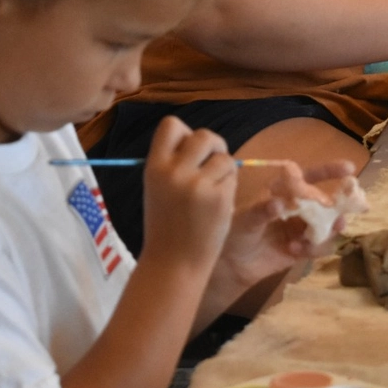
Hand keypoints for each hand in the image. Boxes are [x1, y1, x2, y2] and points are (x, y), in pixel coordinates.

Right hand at [139, 116, 237, 270]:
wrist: (173, 262)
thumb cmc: (167, 225)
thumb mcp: (158, 188)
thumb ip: (174, 164)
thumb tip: (199, 141)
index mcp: (154, 167)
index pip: (172, 125)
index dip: (186, 134)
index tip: (190, 151)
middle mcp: (174, 172)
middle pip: (205, 136)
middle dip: (215, 147)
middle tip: (213, 165)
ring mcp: (198, 185)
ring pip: (224, 157)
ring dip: (224, 170)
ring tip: (214, 190)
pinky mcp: (219, 198)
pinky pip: (232, 178)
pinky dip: (230, 187)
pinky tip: (218, 204)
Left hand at [217, 160, 355, 287]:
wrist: (231, 265)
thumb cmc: (235, 232)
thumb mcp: (245, 218)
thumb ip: (262, 211)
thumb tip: (279, 204)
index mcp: (285, 192)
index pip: (309, 177)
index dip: (329, 171)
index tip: (349, 168)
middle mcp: (298, 208)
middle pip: (327, 202)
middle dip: (338, 208)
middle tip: (340, 217)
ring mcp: (303, 228)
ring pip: (328, 226)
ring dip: (331, 230)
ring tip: (325, 234)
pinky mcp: (304, 249)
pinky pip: (319, 247)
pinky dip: (313, 248)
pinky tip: (296, 250)